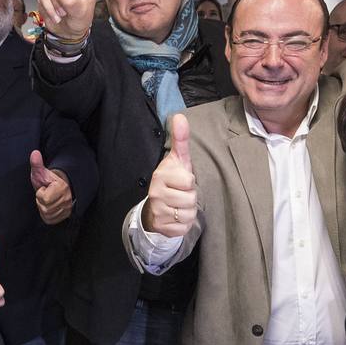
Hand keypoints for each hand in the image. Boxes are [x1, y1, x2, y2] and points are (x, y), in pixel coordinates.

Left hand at [30, 149, 72, 224]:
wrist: (60, 186)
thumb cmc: (49, 180)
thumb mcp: (41, 171)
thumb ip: (37, 164)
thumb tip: (34, 153)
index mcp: (61, 188)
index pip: (45, 199)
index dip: (40, 194)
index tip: (43, 188)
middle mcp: (67, 200)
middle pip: (45, 208)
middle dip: (41, 201)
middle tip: (44, 194)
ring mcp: (66, 209)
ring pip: (47, 214)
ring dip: (43, 208)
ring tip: (46, 200)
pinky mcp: (64, 216)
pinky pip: (50, 220)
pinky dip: (46, 214)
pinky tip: (48, 206)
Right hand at [141, 114, 196, 237]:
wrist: (157, 205)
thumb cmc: (173, 179)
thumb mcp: (178, 160)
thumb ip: (180, 139)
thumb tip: (180, 116)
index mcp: (160, 176)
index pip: (189, 181)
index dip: (190, 182)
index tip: (181, 181)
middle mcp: (155, 193)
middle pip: (190, 199)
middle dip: (190, 198)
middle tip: (181, 194)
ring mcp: (157, 211)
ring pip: (188, 214)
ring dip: (188, 211)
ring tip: (179, 205)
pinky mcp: (161, 227)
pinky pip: (183, 228)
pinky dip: (184, 224)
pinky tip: (176, 217)